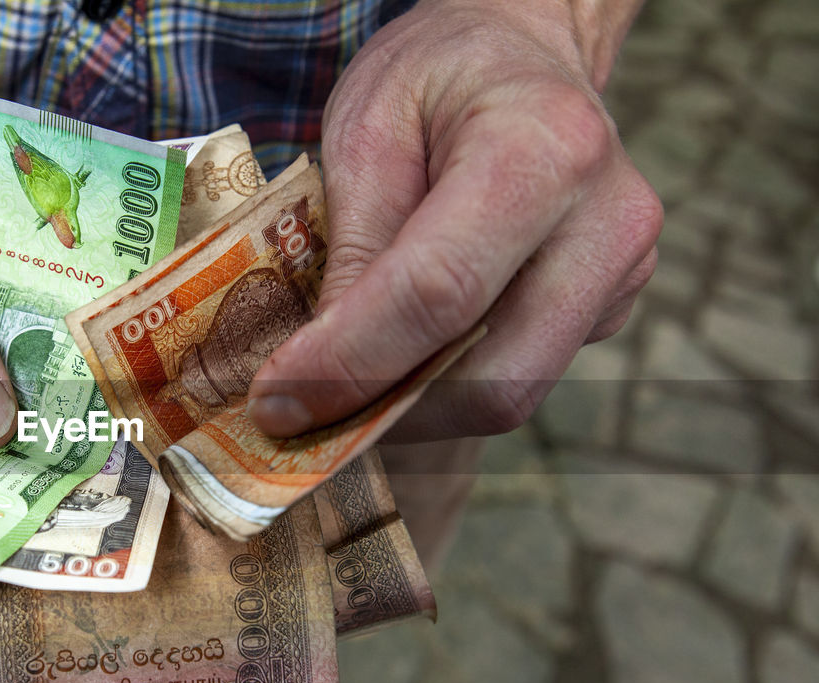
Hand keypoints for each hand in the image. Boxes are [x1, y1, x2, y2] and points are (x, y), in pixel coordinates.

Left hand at [248, 0, 661, 440]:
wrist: (523, 54)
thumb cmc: (435, 78)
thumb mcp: (364, 130)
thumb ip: (351, 246)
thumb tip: (317, 372)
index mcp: (543, 149)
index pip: (439, 294)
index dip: (349, 364)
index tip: (276, 401)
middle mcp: (607, 220)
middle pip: (493, 377)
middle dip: (387, 410)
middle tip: (306, 409)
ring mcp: (623, 271)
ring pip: (511, 394)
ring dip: (416, 407)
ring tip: (348, 376)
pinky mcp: (614, 305)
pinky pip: (523, 373)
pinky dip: (452, 380)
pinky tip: (410, 341)